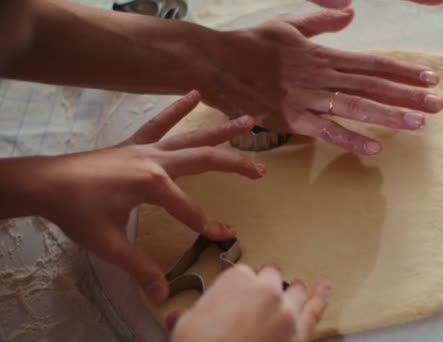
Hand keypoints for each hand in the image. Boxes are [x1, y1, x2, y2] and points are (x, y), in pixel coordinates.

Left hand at [6, 91, 264, 301]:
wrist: (45, 183)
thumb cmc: (76, 212)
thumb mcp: (108, 244)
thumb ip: (138, 266)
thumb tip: (162, 292)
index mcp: (152, 184)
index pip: (190, 210)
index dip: (209, 226)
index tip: (225, 237)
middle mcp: (156, 160)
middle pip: (205, 160)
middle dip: (236, 166)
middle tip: (262, 171)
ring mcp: (147, 148)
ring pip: (191, 136)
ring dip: (221, 129)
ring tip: (249, 118)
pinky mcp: (136, 143)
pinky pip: (160, 123)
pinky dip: (177, 108)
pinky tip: (193, 93)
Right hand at [169, 265, 331, 341]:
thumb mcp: (185, 327)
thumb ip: (188, 315)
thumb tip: (178, 316)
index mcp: (236, 280)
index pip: (243, 273)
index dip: (241, 286)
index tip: (238, 294)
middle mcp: (265, 289)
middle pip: (271, 278)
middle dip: (267, 284)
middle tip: (263, 293)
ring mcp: (286, 311)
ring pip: (295, 291)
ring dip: (293, 290)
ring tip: (296, 286)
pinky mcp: (300, 333)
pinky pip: (315, 311)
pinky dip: (321, 297)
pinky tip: (324, 289)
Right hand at [199, 1, 442, 154]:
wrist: (215, 63)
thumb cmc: (250, 44)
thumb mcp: (287, 24)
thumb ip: (321, 20)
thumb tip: (350, 11)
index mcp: (322, 54)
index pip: (372, 63)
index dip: (403, 71)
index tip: (429, 78)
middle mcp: (321, 76)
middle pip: (371, 87)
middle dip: (407, 95)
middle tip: (437, 104)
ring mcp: (307, 99)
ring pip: (355, 108)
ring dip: (387, 116)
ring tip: (417, 124)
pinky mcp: (291, 120)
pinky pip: (324, 132)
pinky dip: (349, 140)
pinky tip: (373, 149)